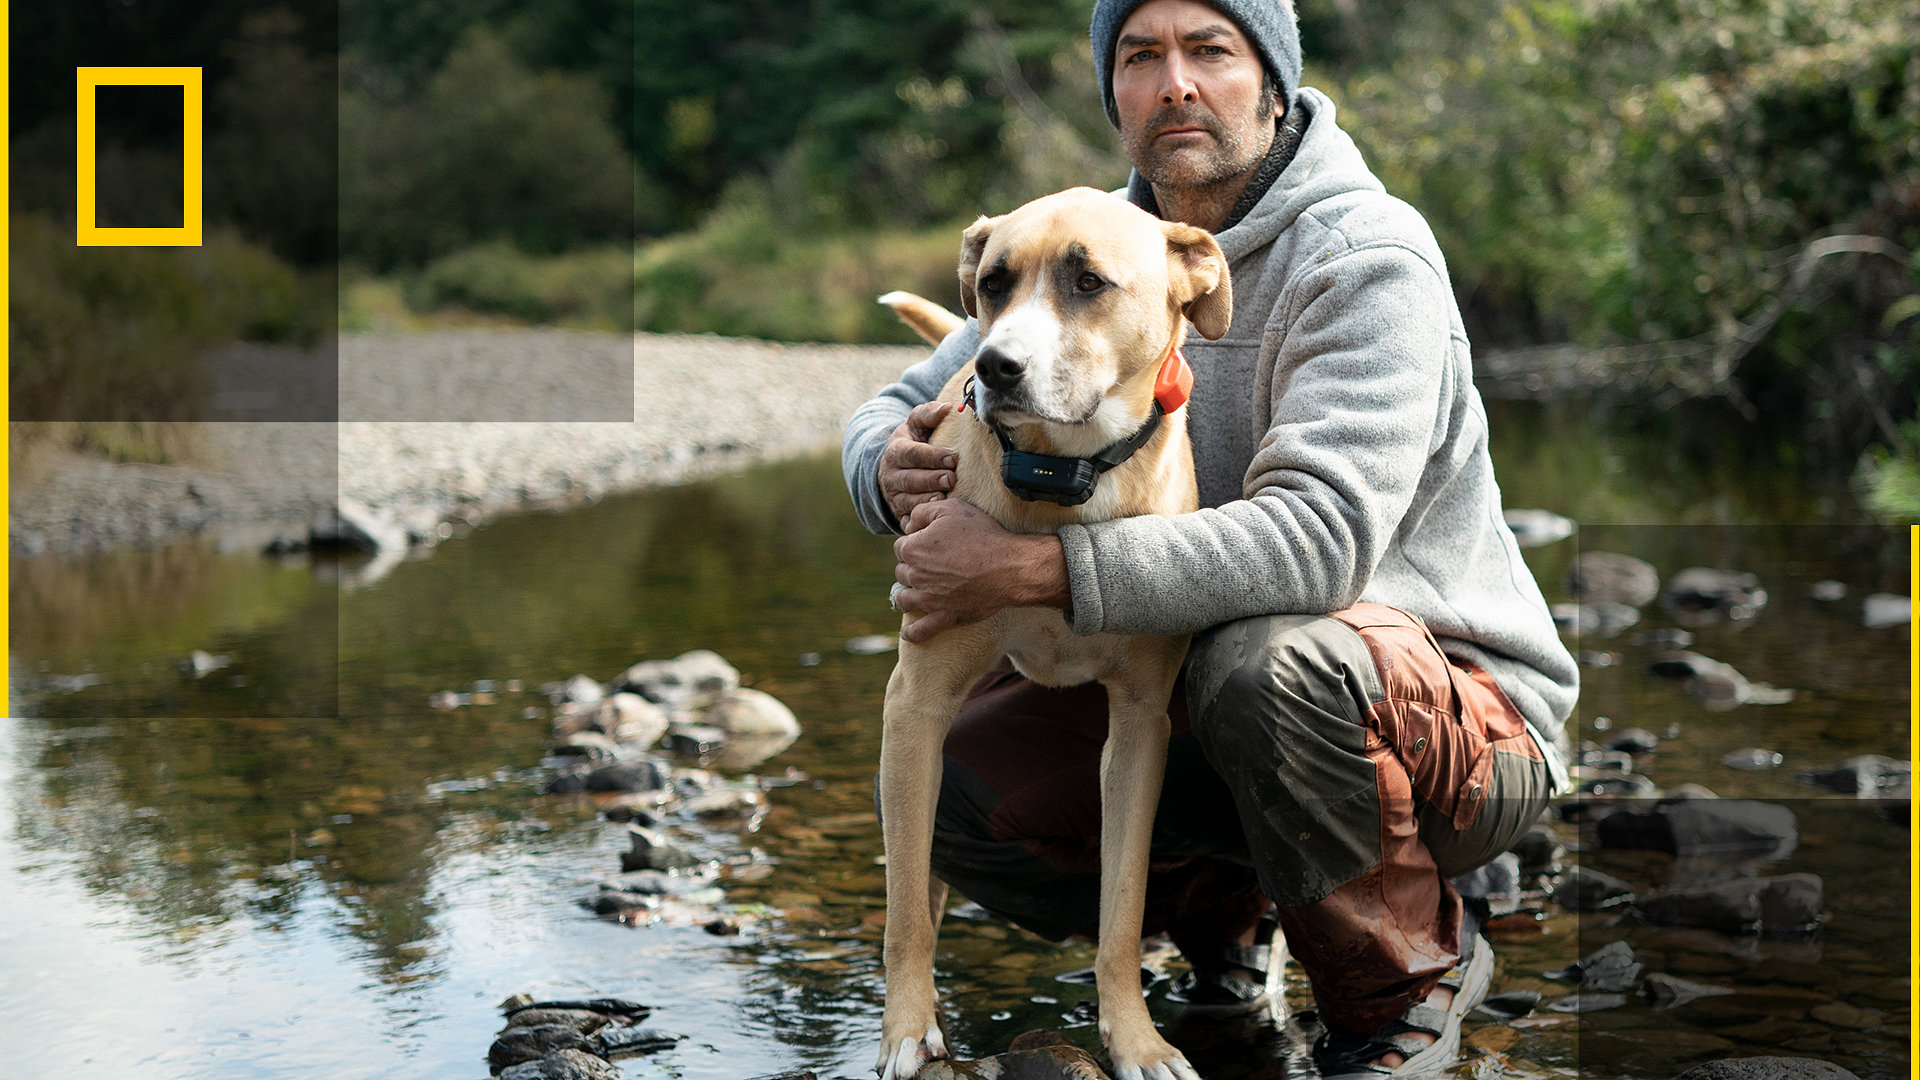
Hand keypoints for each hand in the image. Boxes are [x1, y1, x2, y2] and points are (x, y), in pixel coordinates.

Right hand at [878, 401, 956, 524]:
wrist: (896, 468)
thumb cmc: (914, 442)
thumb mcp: (916, 424)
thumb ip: (929, 413)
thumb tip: (948, 408)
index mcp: (895, 452)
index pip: (911, 454)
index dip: (931, 456)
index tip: (952, 458)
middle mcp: (891, 476)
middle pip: (909, 479)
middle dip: (930, 480)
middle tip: (951, 479)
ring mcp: (894, 497)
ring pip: (907, 502)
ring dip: (926, 501)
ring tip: (945, 499)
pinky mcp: (899, 514)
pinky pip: (906, 521)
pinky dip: (919, 522)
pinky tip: (934, 518)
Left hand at [892, 498, 1068, 642]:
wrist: (1008, 566)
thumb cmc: (982, 535)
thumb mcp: (951, 509)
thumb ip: (922, 512)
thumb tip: (910, 524)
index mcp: (914, 549)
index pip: (900, 547)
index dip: (913, 542)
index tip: (926, 543)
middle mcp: (916, 576)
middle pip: (902, 572)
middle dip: (911, 567)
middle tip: (929, 564)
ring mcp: (929, 599)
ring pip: (904, 599)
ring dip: (907, 594)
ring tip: (915, 592)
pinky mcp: (944, 617)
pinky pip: (921, 630)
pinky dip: (912, 633)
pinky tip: (908, 633)